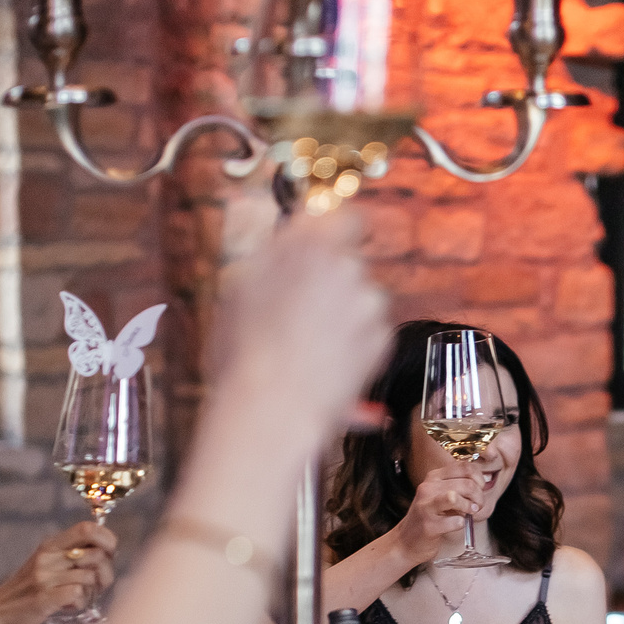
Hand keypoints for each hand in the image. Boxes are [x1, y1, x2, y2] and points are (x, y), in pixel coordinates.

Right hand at [0, 521, 117, 623]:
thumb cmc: (29, 589)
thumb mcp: (47, 563)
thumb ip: (71, 555)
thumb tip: (107, 552)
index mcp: (50, 545)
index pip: (86, 528)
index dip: (107, 538)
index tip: (111, 553)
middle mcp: (48, 557)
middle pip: (96, 555)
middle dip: (106, 573)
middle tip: (99, 585)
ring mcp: (44, 578)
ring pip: (89, 577)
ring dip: (91, 592)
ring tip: (79, 597)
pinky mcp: (43, 599)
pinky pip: (77, 594)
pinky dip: (80, 603)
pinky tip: (70, 606)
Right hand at [186, 212, 391, 536]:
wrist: (273, 407)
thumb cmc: (245, 355)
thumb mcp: (240, 290)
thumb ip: (274, 257)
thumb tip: (290, 244)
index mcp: (304, 244)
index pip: (343, 216)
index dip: (336, 232)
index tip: (327, 247)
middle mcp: (342, 264)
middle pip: (349, 261)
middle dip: (333, 282)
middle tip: (303, 313)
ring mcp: (367, 299)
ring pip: (361, 297)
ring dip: (345, 315)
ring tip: (311, 346)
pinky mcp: (383, 334)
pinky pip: (371, 330)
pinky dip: (357, 344)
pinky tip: (326, 362)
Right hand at [392, 467, 487, 561]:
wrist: (408, 541)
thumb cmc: (431, 517)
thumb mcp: (443, 494)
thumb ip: (460, 485)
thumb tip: (484, 481)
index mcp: (434, 476)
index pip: (465, 467)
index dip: (479, 479)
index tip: (480, 491)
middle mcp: (428, 487)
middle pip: (466, 483)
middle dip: (479, 497)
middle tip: (477, 507)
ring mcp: (425, 506)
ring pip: (456, 497)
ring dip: (470, 507)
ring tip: (470, 513)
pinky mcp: (428, 525)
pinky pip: (456, 521)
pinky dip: (462, 524)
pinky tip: (457, 525)